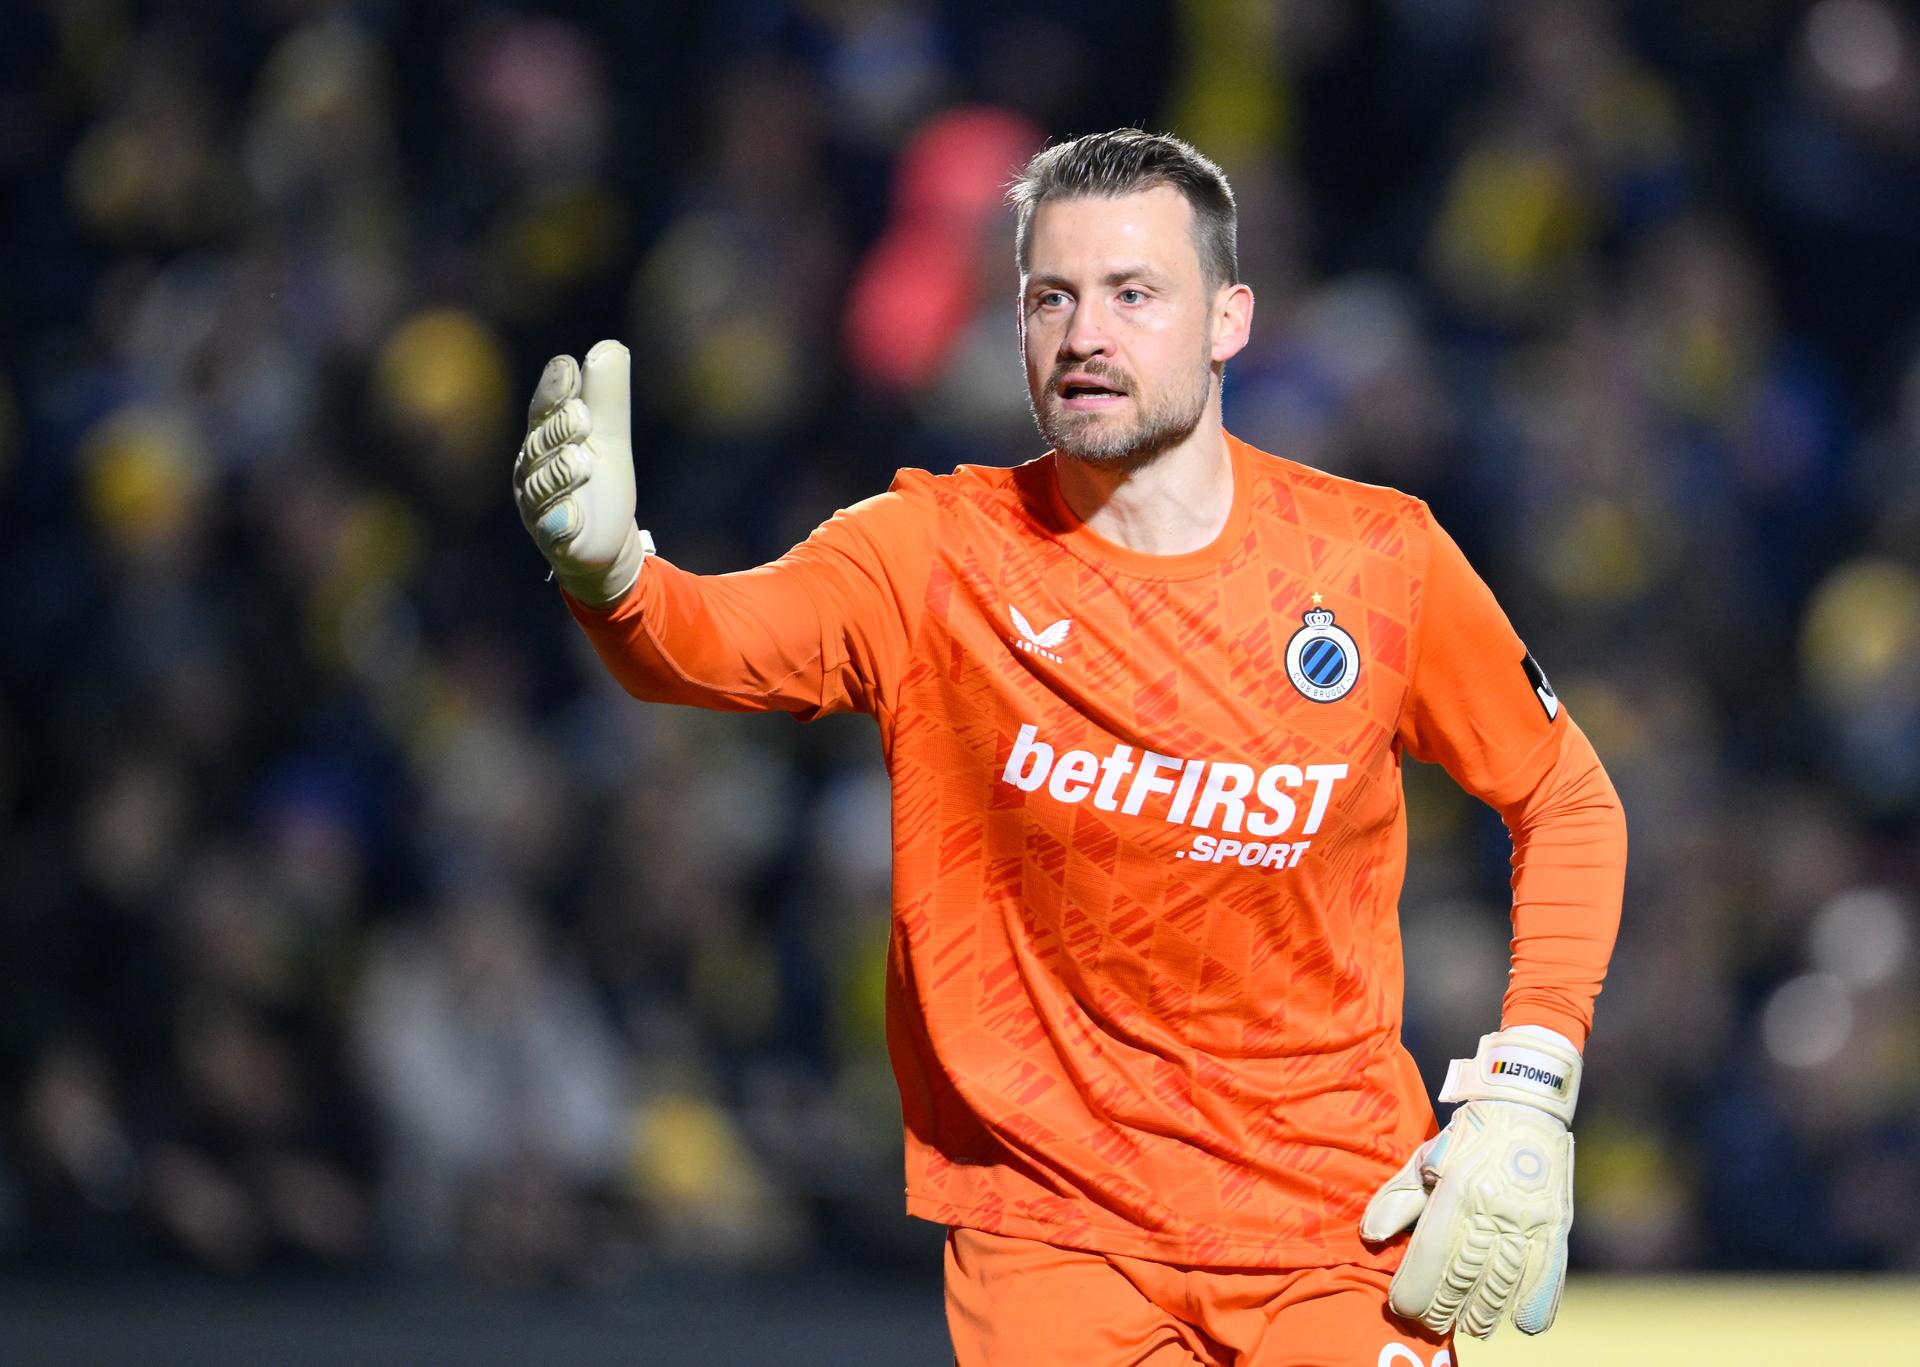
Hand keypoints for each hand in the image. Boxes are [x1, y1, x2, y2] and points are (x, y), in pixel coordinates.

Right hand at [514, 339, 647, 606]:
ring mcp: (540, 507)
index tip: (569, 369)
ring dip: (561, 473)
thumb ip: (607, 397)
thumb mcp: (609, 437)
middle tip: (582, 415)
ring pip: (544, 486)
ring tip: (581, 461)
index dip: (555, 390)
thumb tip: (610, 346)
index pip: (545, 409)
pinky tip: (573, 515)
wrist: (608, 543)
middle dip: (560, 429)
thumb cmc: (600, 482)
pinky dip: (562, 522)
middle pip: (542, 445)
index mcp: (545, 439)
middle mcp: (534, 470)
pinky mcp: (556, 541)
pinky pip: (554, 530)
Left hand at [1360, 1027, 1581, 1339]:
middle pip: (1464, 1276)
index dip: (1414, 1289)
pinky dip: (1535, 1304)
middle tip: (1432, 1323)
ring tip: (1470, 1326)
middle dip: (1444, 1307)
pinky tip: (1519, 1322)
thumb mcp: (1424, 1158)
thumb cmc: (1467, 1136)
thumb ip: (1397, 1199)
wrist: (1526, 1107)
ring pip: (1503, 1283)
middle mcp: (1493, 1208)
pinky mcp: (1556, 1225)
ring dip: (1484, 1312)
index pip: (1430, 1255)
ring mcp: (1528, 1219)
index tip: (1402, 1305)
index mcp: (1456, 1190)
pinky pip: (1548, 1275)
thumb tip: (1372, 1236)